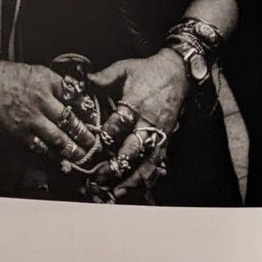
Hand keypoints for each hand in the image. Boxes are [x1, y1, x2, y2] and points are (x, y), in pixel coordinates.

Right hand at [0, 61, 98, 162]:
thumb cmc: (11, 76)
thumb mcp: (39, 72)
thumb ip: (58, 84)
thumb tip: (76, 95)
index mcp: (50, 83)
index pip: (76, 98)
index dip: (88, 111)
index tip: (95, 120)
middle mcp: (44, 101)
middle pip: (71, 121)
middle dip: (84, 135)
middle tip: (93, 143)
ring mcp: (32, 119)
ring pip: (58, 138)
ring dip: (72, 149)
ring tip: (82, 156)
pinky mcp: (20, 133)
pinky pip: (39, 147)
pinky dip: (51, 155)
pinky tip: (60, 160)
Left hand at [87, 50, 192, 192]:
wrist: (178, 72)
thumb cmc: (148, 70)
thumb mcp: (124, 68)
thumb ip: (103, 77)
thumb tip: (82, 80)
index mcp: (135, 103)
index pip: (117, 124)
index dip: (103, 139)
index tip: (89, 151)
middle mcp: (148, 121)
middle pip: (132, 149)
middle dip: (116, 166)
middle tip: (98, 179)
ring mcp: (158, 133)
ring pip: (147, 161)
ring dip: (132, 179)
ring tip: (116, 193)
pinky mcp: (166, 139)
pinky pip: (157, 162)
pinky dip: (146, 178)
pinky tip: (134, 189)